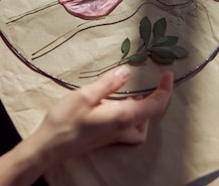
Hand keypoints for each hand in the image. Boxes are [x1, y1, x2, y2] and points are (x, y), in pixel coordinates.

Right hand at [29, 67, 173, 163]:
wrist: (50, 147)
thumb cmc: (65, 121)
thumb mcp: (85, 96)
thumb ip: (108, 84)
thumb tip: (126, 71)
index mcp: (123, 117)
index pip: (155, 105)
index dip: (165, 90)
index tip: (168, 75)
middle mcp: (123, 129)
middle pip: (151, 116)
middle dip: (155, 98)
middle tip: (154, 82)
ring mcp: (115, 136)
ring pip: (141, 125)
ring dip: (144, 109)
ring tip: (134, 94)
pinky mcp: (106, 138)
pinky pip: (129, 129)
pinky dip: (132, 118)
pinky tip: (117, 107)